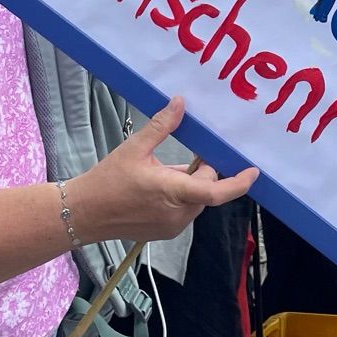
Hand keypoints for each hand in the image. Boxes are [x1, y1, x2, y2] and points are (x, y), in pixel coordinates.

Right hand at [65, 97, 258, 242]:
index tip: (253, 171)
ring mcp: (171, 227)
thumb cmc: (108, 181)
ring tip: (164, 171)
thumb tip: (180, 103)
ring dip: (190, 185)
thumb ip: (162, 126)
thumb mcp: (135, 148)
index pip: (216, 191)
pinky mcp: (164, 233)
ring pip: (195, 201)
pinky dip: (180, 197)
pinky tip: (158, 187)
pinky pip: (183, 211)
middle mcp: (177, 215)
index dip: (238, 182)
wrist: (84, 213)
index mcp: (173, 193)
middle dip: (202, 172)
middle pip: (205, 190)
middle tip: (190, 153)